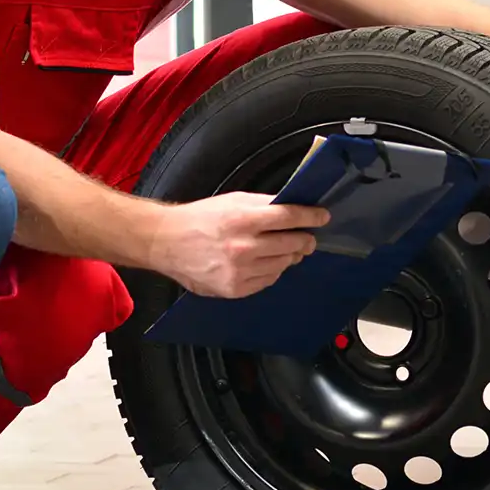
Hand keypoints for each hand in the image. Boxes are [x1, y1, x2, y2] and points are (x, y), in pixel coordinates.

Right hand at [150, 192, 330, 298]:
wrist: (167, 242)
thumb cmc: (200, 219)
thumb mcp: (232, 201)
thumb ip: (263, 204)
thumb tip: (292, 207)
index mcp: (242, 219)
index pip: (289, 217)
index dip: (311, 216)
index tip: (322, 217)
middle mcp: (243, 247)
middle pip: (291, 243)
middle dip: (305, 239)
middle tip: (308, 237)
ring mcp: (239, 271)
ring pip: (283, 264)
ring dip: (290, 255)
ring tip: (288, 248)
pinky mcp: (235, 289)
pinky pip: (268, 280)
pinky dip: (273, 271)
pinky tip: (266, 262)